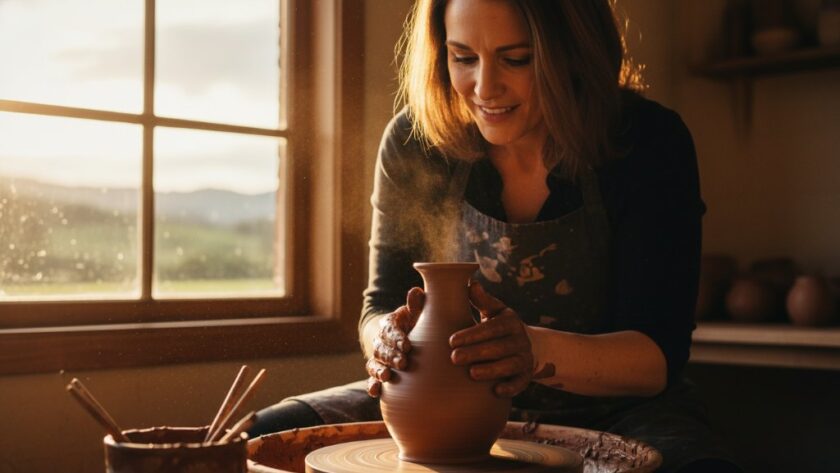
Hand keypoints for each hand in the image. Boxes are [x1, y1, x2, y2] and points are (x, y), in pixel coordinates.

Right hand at [365, 287, 424, 396]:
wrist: (403, 337)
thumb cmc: (414, 323)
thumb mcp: (416, 313)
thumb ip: (416, 305)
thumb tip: (416, 292)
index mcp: (390, 324)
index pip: (390, 330)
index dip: (397, 337)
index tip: (407, 345)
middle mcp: (380, 340)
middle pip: (381, 348)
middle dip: (391, 356)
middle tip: (403, 363)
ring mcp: (377, 357)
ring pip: (374, 363)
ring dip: (380, 370)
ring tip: (387, 376)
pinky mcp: (378, 371)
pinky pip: (371, 378)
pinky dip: (372, 385)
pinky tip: (375, 392)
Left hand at [449, 282, 533, 397]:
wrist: (526, 345)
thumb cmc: (499, 326)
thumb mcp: (494, 311)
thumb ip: (481, 299)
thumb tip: (469, 284)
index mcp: (511, 321)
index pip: (492, 327)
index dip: (473, 334)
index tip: (452, 340)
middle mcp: (521, 339)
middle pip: (499, 347)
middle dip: (476, 353)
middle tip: (454, 358)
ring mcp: (525, 358)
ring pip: (510, 365)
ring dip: (491, 370)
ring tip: (471, 373)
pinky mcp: (527, 376)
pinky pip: (520, 383)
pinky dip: (510, 387)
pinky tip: (496, 391)